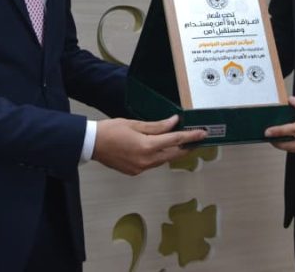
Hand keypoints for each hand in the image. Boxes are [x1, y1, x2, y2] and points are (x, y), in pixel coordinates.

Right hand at [93, 115, 207, 174]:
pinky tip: (160, 149)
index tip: (202, 134)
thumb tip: (174, 123)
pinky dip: (160, 156)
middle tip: (197, 139)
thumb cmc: (111, 130)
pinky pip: (153, 164)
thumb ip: (157, 126)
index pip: (175, 141)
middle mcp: (146, 160)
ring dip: (173, 152)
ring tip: (182, 143)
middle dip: (186, 147)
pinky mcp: (135, 172)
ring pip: (164, 160)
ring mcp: (141, 168)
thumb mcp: (135, 124)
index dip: (190, 137)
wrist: (92, 144)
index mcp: (147, 146)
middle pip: (173, 154)